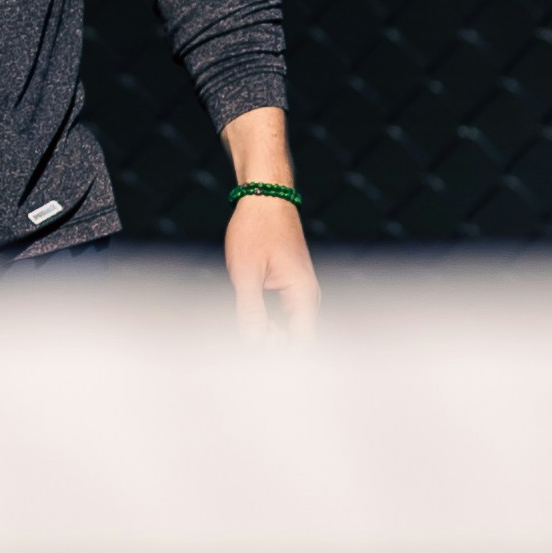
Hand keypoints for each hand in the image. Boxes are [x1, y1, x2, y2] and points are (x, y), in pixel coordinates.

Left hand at [221, 110, 316, 332]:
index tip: (255, 352)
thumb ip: (250, 309)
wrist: (264, 197)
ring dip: (267, 331)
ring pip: (288, 327)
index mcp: (303, 294)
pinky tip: (248, 313)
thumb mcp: (246, 271)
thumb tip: (253, 342)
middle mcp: (308, 296)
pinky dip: (266, 318)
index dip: (279, 354)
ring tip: (244, 322)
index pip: (302, 342)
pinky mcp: (290, 286)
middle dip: (271, 343)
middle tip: (243, 333)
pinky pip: (283, 314)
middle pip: (295, 338)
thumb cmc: (255, 230)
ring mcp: (300, 291)